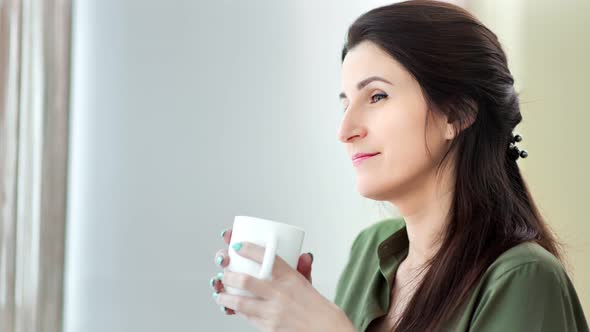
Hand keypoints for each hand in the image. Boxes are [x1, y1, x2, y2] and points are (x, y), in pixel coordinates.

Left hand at [211, 239, 354, 331]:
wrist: (326, 331)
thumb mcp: (309, 283)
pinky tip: (231, 308)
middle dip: (229, 276)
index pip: (266, 257)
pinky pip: (247, 317)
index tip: (237, 245)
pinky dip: (237, 311)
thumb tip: (303, 254)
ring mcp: (273, 312)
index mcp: (290, 277)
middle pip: (245, 280)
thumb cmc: (317, 308)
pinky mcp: (269, 327)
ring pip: (240, 302)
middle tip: (224, 273)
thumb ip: (301, 268)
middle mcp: (280, 293)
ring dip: (225, 297)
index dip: (248, 249)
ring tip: (219, 293)